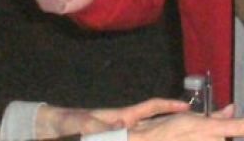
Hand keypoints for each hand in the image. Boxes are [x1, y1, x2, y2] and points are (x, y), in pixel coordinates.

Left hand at [36, 98, 189, 138]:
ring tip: (176, 139)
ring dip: (160, 137)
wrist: (53, 129)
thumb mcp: (85, 123)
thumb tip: (119, 127)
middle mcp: (126, 127)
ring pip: (146, 138)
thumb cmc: (70, 122)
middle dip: (172, 125)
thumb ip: (100, 127)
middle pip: (154, 125)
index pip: (151, 107)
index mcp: (124, 116)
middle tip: (191, 128)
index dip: (169, 105)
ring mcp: (120, 137)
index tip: (186, 106)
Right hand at [128, 104, 243, 140]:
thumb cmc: (161, 130)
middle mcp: (206, 138)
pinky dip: (207, 140)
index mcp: (205, 127)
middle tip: (197, 134)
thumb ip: (214, 117)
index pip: (240, 126)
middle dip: (221, 135)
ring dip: (212, 139)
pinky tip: (189, 137)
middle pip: (226, 137)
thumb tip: (232, 109)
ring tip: (187, 135)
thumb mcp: (188, 120)